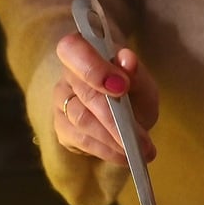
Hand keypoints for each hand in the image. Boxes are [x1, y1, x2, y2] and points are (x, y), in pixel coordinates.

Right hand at [53, 32, 158, 164]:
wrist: (125, 112)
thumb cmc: (131, 91)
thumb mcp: (142, 82)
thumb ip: (135, 73)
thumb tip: (128, 60)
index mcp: (84, 50)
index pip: (73, 50)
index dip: (94, 69)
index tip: (122, 87)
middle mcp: (68, 74)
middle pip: (84, 94)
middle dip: (115, 119)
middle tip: (140, 139)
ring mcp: (61, 101)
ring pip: (82, 120)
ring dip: (113, 138)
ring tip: (138, 150)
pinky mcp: (62, 126)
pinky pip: (80, 140)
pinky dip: (105, 150)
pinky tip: (123, 155)